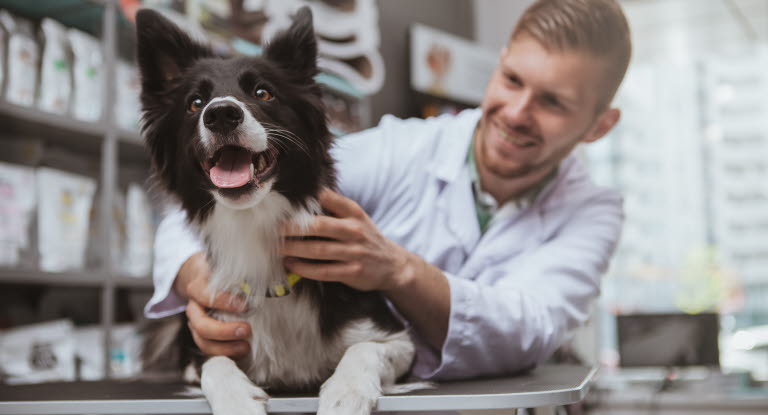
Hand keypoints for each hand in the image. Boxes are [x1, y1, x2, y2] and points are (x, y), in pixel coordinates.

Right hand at [174, 252, 251, 357]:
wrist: (203, 278)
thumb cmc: (223, 273)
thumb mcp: (229, 266)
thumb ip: (244, 271)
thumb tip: (272, 272)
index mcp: (198, 287)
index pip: (204, 294)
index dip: (223, 301)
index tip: (245, 305)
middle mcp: (194, 307)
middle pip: (200, 325)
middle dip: (224, 331)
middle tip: (247, 330)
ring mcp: (196, 323)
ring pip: (202, 341)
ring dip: (224, 348)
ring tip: (245, 347)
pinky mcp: (202, 335)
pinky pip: (209, 349)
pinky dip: (225, 353)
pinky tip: (243, 351)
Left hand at [281, 189, 415, 291]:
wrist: (393, 264)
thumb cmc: (365, 237)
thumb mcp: (356, 217)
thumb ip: (333, 206)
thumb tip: (300, 196)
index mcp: (353, 212)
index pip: (326, 199)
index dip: (303, 199)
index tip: (281, 203)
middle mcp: (354, 230)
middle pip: (317, 226)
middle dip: (291, 228)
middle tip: (271, 229)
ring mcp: (355, 252)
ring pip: (317, 250)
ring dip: (293, 249)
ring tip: (275, 248)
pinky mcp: (353, 272)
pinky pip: (323, 271)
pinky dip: (304, 268)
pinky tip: (290, 265)